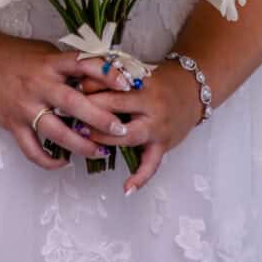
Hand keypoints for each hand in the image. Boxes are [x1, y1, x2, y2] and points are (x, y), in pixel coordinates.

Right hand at [0, 26, 140, 170]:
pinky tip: (62, 161)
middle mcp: (40, 85)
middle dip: (101, 119)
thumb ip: (65, 64)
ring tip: (99, 152)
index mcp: (50, 63)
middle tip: (122, 129)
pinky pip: (32, 149)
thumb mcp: (42, 50)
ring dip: (81, 145)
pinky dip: (49, 159)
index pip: (83, 66)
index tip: (127, 84)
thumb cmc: (11, 53)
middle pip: (75, 105)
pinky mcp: (12, 123)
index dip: (107, 74)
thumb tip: (95, 72)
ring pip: (57, 133)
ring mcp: (25, 106)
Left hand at [74, 58, 203, 192]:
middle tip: (69, 114)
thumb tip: (80, 84)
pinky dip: (140, 178)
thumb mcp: (138, 73)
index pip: (111, 84)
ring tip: (84, 140)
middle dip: (91, 111)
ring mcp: (158, 127)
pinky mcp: (164, 145)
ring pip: (129, 135)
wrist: (192, 91)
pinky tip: (126, 189)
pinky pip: (152, 164)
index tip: (71, 90)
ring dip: (104, 139)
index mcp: (143, 83)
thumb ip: (114, 79)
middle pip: (116, 106)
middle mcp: (151, 105)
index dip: (89, 87)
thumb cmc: (159, 81)